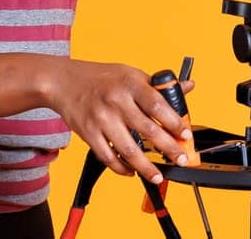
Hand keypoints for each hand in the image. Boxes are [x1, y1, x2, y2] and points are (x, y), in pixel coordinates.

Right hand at [48, 60, 196, 182]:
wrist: (63, 81)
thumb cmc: (101, 77)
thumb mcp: (131, 74)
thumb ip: (158, 85)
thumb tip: (187, 87)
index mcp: (131, 84)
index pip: (158, 105)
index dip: (175, 122)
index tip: (186, 134)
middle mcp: (117, 101)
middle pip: (148, 130)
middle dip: (169, 148)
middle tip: (181, 159)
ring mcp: (102, 119)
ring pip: (129, 149)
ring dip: (146, 166)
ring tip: (158, 175)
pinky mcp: (88, 133)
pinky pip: (108, 156)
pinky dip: (121, 168)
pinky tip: (131, 171)